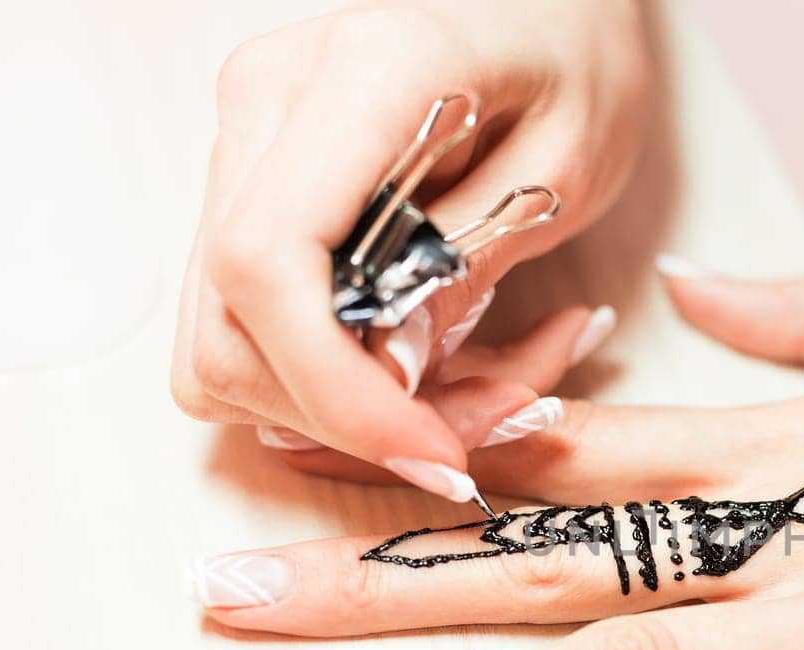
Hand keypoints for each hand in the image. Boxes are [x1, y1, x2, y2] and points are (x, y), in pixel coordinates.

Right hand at [170, 1, 652, 497]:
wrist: (543, 0)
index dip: (338, 393)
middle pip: (229, 332)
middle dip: (355, 417)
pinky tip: (433, 350)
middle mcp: (264, 104)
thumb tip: (388, 375)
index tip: (436, 452)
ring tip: (485, 379)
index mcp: (355, 77)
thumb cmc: (575, 56)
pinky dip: (339, 377)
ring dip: (352, 407)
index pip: (269, 267)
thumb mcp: (568, 163)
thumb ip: (472, 261)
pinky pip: (256, 328)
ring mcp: (243, 145)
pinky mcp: (251, 188)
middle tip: (490, 419)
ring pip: (228, 348)